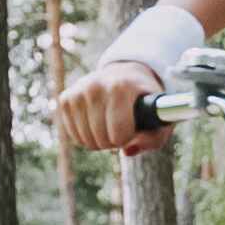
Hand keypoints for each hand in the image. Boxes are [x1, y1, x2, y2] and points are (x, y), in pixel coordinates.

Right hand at [49, 52, 173, 153]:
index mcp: (121, 87)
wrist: (125, 74)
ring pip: (85, 140)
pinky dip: (86, 138)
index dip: (127, 139)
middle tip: (121, 130)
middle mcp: (96, 85)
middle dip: (113, 142)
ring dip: (99, 142)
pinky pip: (73, 135)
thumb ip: (154, 138)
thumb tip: (128, 151)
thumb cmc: (144, 100)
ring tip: (109, 128)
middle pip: (101, 140)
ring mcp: (78, 91)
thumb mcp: (159, 116)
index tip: (132, 130)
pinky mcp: (65, 98)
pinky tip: (96, 126)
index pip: (118, 133)